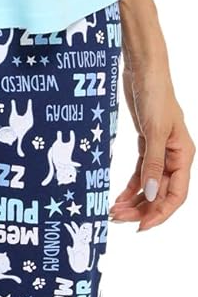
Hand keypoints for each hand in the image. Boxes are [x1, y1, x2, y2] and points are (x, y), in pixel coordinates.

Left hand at [110, 58, 194, 230]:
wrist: (144, 70)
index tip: (141, 227)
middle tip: (118, 219)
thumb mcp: (154, 131)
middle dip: (142, 209)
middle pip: (161, 193)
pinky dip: (130, 186)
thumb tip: (150, 193)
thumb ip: (152, 164)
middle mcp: (174, 156)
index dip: (161, 213)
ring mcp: (160, 151)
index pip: (176, 194)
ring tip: (114, 212)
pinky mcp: (146, 144)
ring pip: (149, 185)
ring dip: (134, 200)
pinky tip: (118, 198)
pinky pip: (140, 172)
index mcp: (183, 155)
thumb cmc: (155, 95)